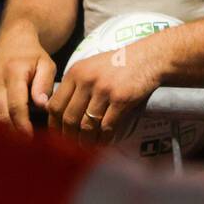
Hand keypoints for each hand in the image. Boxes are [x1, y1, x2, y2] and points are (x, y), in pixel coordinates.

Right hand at [0, 27, 55, 134]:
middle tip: (23, 146)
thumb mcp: (47, 65)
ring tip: (15, 141)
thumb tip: (41, 105)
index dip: (22, 125)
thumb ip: (44, 84)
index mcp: (13, 72)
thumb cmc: (34, 56)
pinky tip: (3, 130)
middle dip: (11, 132)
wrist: (12, 40)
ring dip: (0, 130)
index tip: (30, 139)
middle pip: (0, 114)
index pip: (15, 106)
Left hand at [46, 40, 163, 146]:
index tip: (58, 135)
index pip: (55, 105)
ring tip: (87, 146)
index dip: (54, 125)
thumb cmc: (119, 64)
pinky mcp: (121, 99)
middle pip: (69, 118)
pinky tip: (104, 141)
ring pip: (87, 125)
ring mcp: (104, 90)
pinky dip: (104, 138)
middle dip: (69, 137)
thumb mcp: (91, 67)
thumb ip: (74, 85)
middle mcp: (87, 80)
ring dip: (86, 141)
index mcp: (75, 73)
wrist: (149, 57)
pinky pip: (107, 126)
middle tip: (71, 146)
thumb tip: (55, 110)